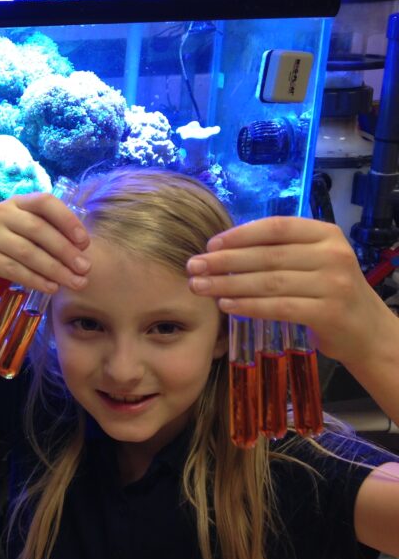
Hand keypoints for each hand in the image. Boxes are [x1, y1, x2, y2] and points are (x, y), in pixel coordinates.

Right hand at [0, 191, 90, 294]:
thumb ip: (48, 237)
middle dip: (65, 251)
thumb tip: (82, 253)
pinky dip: (36, 280)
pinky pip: (14, 270)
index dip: (67, 220)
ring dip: (55, 269)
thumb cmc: (3, 251)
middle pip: (38, 229)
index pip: (44, 202)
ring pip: (28, 252)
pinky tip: (51, 288)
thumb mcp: (25, 237)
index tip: (84, 242)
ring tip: (74, 282)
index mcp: (15, 203)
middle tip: (84, 269)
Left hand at [186, 217, 387, 362]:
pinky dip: (248, 306)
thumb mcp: (312, 260)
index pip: (275, 227)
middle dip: (224, 262)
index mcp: (325, 234)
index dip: (239, 235)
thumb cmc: (328, 290)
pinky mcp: (328, 312)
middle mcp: (332, 254)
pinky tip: (225, 305)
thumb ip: (280, 249)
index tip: (209, 244)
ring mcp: (333, 284)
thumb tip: (222, 248)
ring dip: (229, 284)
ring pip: (269, 282)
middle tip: (193, 267)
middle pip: (267, 256)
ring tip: (200, 287)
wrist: (365, 330)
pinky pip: (278, 307)